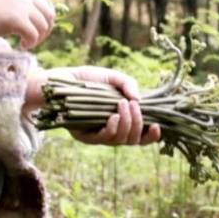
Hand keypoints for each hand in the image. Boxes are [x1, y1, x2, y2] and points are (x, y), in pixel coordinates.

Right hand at [0, 0, 56, 49]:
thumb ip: (15, 0)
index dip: (46, 14)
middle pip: (48, 11)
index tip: (39, 26)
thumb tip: (32, 16)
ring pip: (43, 25)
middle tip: (36, 39)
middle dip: (46, 28)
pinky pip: (34, 35)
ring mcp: (21, 4)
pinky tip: (21, 46)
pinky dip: (31, 43)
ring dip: (38, 37)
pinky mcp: (16, 19)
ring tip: (26, 44)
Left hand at [31, 66, 161, 146]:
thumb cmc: (88, 79)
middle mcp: (112, 131)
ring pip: (120, 140)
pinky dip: (112, 128)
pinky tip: (113, 117)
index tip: (158, 126)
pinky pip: (103, 139)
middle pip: (133, 140)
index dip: (151, 136)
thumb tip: (139, 99)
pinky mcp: (84, 136)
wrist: (60, 80)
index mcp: (122, 120)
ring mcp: (98, 135)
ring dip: (127, 124)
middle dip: (138, 124)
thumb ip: (128, 84)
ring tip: (123, 104)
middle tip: (133, 105)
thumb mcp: (112, 77)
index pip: (140, 135)